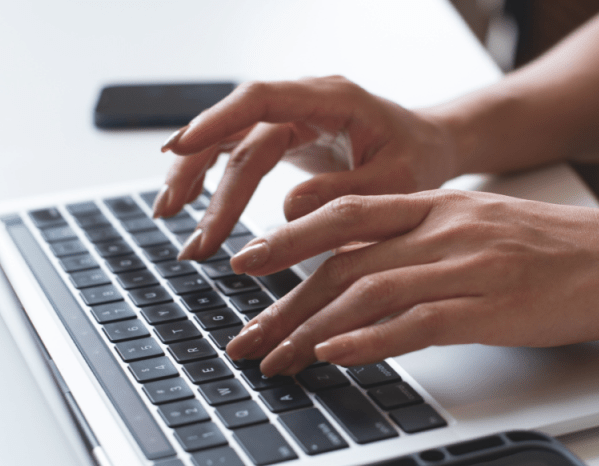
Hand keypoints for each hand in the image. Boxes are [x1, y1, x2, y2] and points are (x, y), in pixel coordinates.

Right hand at [154, 76, 458, 260]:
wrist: (430, 147)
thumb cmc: (419, 160)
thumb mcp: (398, 183)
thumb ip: (347, 193)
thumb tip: (289, 210)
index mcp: (332, 98)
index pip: (261, 99)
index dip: (217, 122)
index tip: (180, 150)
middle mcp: (303, 102)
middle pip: (237, 132)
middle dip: (206, 181)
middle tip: (189, 235)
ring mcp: (291, 118)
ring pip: (229, 142)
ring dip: (196, 178)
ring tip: (168, 217)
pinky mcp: (284, 137)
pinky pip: (237, 153)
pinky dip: (210, 178)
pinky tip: (184, 201)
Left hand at [224, 191, 598, 375]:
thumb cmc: (567, 249)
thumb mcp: (488, 228)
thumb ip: (430, 240)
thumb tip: (375, 271)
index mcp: (441, 205)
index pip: (346, 216)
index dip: (289, 240)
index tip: (249, 266)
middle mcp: (446, 228)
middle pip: (344, 262)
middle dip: (284, 302)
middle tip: (246, 335)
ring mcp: (470, 266)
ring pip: (369, 294)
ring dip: (312, 331)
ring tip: (277, 360)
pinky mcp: (496, 307)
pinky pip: (418, 322)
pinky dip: (369, 340)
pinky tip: (334, 354)